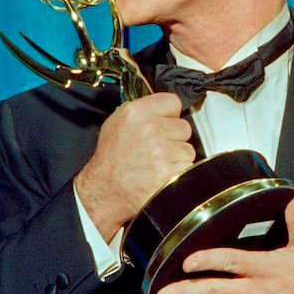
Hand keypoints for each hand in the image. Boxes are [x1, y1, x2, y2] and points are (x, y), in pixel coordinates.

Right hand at [75, 93, 194, 239]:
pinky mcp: (170, 172)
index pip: (173, 102)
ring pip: (188, 149)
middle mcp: (149, 129)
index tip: (166, 123)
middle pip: (184, 127)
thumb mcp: (115, 124)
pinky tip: (162, 175)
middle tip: (158, 149)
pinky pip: (188, 167)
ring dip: (177, 158)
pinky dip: (179, 173)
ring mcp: (161, 152)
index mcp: (136, 113)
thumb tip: (162, 107)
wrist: (105, 191)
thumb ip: (141, 111)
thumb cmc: (110, 159)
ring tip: (158, 164)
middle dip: (174, 138)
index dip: (170, 114)